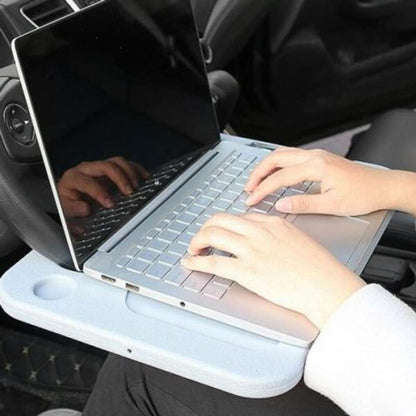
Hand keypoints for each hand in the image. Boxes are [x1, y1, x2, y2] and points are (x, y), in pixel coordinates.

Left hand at [58, 156, 148, 217]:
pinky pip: (125, 164)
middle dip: (120, 178)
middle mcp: (86, 169)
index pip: (87, 182)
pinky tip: (144, 177)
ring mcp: (99, 167)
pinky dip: (136, 169)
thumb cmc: (69, 203)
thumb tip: (85, 208)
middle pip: (105, 166)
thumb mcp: (66, 210)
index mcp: (73, 178)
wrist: (71, 197)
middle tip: (129, 192)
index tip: (110, 204)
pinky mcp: (110, 168)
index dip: (99, 192)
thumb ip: (74, 210)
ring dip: (130, 173)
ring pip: (117, 162)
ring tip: (137, 187)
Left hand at [182, 213, 364, 328]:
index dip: (223, 224)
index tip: (218, 231)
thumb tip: (265, 241)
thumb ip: (278, 236)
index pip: (238, 217)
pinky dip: (197, 262)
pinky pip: (214, 262)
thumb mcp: (298, 239)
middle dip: (205, 228)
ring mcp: (251, 250)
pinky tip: (190, 263)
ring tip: (193, 250)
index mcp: (272, 223)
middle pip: (220, 220)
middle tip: (201, 239)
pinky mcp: (247, 271)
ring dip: (197, 241)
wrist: (327, 285)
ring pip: (212, 235)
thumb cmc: (319, 267)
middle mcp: (258, 232)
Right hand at [245, 148, 396, 215]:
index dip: (263, 189)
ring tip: (256, 181)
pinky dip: (277, 165)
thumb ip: (303, 204)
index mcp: (316, 166)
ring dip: (266, 167)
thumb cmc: (363, 195)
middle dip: (258, 172)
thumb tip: (280, 205)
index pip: (280, 177)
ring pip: (282, 154)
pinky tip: (274, 175)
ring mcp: (317, 155)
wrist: (382, 187)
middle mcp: (314, 156)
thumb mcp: (332, 205)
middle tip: (248, 187)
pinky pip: (291, 157)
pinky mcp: (319, 158)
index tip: (251, 199)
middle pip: (276, 158)